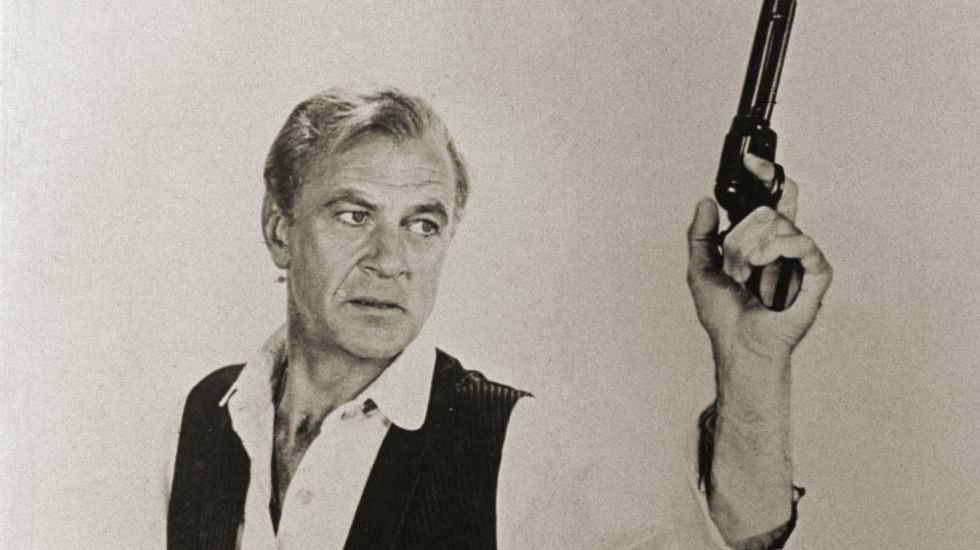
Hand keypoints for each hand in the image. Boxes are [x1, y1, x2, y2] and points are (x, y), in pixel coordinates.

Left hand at [687, 154, 832, 362]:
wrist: (739, 345)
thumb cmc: (725, 316)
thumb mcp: (700, 269)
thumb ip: (700, 235)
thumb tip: (705, 202)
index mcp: (759, 240)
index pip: (769, 197)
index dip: (764, 176)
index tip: (750, 162)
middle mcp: (782, 245)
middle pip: (774, 207)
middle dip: (747, 229)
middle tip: (736, 257)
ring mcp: (800, 259)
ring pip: (785, 224)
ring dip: (757, 246)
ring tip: (747, 270)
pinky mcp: (816, 275)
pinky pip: (807, 246)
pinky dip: (783, 249)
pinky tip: (765, 263)